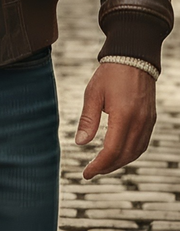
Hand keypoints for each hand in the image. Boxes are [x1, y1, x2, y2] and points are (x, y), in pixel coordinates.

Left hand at [75, 62, 156, 179]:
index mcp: (123, 115)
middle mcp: (139, 122)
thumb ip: (88, 119)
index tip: (86, 173)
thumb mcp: (93, 93)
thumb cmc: (110, 73)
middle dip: (107, 167)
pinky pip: (142, 144)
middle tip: (92, 171)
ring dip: (119, 162)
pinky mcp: (151, 119)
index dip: (98, 165)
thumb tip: (80, 143)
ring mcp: (148, 121)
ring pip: (135, 152)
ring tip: (103, 165)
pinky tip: (119, 153)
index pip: (111, 150)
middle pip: (124, 156)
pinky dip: (130, 153)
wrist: (133, 57)